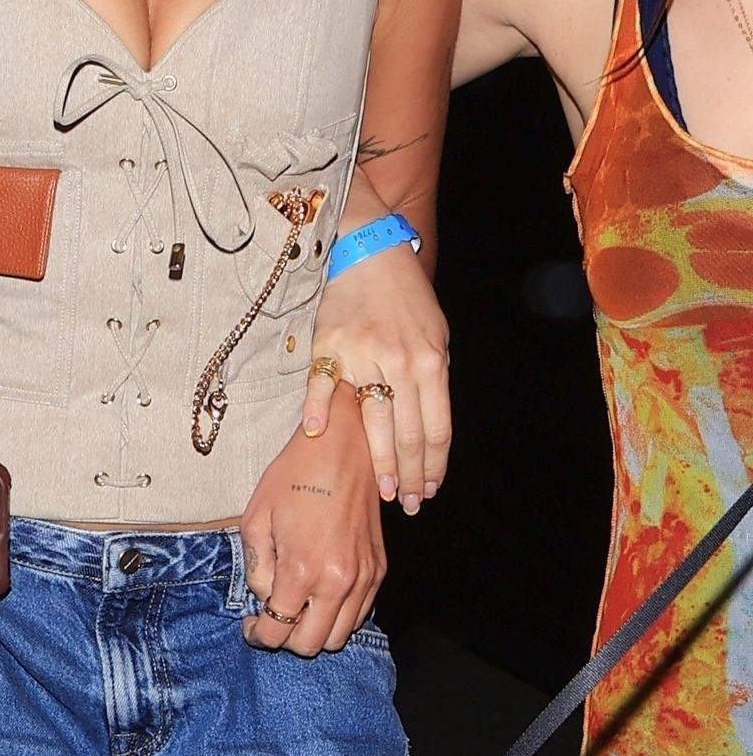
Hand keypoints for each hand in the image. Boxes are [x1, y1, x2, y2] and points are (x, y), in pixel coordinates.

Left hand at [240, 388, 384, 656]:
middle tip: (271, 618)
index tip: (250, 626)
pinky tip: (320, 593)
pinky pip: (361, 614)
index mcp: (302, 569)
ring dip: (314, 631)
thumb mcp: (256, 517)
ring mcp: (364, 577)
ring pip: (340, 636)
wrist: (343, 448)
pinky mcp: (379, 568)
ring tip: (297, 607)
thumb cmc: (295, 476)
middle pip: (311, 645)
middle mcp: (338, 581)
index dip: (258, 635)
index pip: (277, 631)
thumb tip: (265, 598)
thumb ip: (256, 568)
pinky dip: (339, 615)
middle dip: (285, 639)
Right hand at [301, 242, 450, 515]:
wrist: (370, 252)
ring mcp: (364, 357)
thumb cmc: (405, 297)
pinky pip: (322, 386)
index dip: (434, 465)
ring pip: (374, 423)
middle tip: (408, 504)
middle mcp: (401, 364)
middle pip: (409, 435)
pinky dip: (319, 413)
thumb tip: (430, 425)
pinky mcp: (329, 347)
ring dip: (381, 464)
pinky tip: (318, 437)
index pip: (437, 429)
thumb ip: (433, 378)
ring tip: (385, 492)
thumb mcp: (435, 335)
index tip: (430, 490)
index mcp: (431, 362)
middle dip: (411, 476)